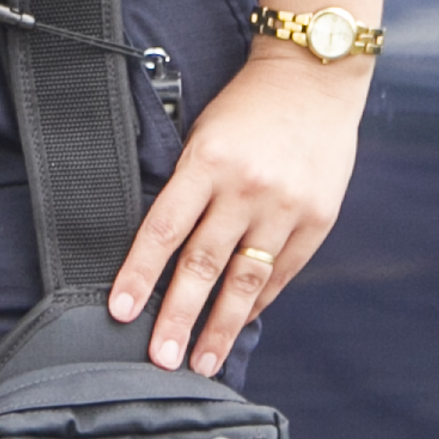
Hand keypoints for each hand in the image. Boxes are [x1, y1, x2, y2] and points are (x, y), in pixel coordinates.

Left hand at [109, 50, 367, 373]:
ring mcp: (285, 207)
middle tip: (161, 358)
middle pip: (203, 265)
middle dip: (178, 317)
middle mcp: (246, 188)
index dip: (139, 274)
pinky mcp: (317, 219)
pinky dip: (258, 302)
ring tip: (203, 361)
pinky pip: (281, 273)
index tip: (121, 310)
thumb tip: (162, 251)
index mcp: (207, 161)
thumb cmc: (249, 105)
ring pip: (245, 280)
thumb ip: (186, 189)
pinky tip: (240, 323)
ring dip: (221, 327)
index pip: (163, 229)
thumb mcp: (204, 135)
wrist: (315, 77)